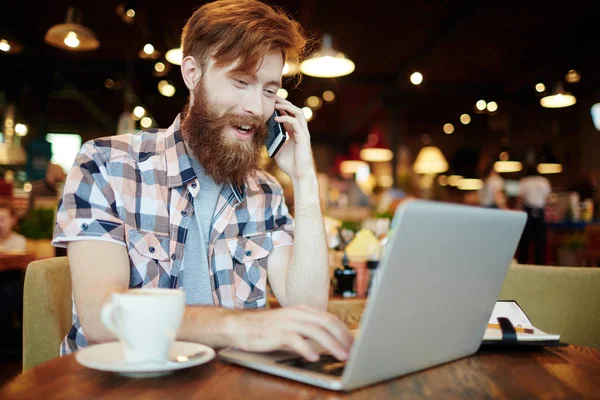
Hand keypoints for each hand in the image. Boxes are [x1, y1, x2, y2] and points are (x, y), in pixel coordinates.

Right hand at [231, 304, 353, 361]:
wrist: (240, 326)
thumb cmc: (267, 328)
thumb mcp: (291, 326)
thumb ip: (308, 331)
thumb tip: (328, 343)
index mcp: (303, 310)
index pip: (330, 318)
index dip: (344, 331)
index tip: (354, 343)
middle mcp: (297, 313)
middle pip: (327, 322)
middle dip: (342, 337)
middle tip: (353, 351)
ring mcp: (287, 322)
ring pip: (315, 331)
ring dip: (331, 344)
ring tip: (341, 355)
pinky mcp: (276, 332)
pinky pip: (295, 340)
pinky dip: (306, 348)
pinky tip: (314, 357)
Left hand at [273, 98, 315, 180]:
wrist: (299, 175)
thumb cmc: (289, 164)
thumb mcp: (277, 149)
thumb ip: (272, 140)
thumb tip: (261, 134)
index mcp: (294, 132)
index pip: (289, 114)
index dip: (281, 106)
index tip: (269, 102)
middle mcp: (300, 130)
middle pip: (294, 109)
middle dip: (284, 102)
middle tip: (272, 97)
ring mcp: (303, 133)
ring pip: (298, 112)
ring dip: (286, 106)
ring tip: (275, 104)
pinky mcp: (303, 138)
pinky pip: (295, 123)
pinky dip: (286, 118)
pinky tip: (276, 118)